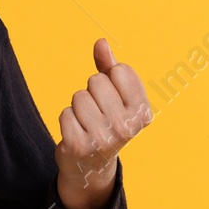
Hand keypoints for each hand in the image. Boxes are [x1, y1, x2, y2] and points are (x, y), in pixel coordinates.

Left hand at [54, 38, 150, 208]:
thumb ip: (109, 66)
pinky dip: (67, 120)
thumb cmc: (106, 122)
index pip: (119, 70)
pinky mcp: (78, 145)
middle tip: (97, 113)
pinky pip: (65, 113)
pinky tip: (77, 133)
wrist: (92, 165)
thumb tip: (101, 43)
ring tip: (87, 123)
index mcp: (143, 112)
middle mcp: (127, 126)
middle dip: (92, 92)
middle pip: (96, 81)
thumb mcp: (116, 95)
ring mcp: (102, 138)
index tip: (114, 100)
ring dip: (78, 107)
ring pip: (78, 96)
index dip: (111, 80)